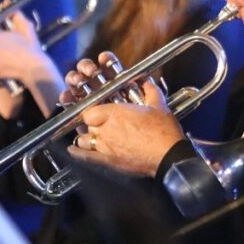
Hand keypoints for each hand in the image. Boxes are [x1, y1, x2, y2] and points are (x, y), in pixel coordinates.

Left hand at [68, 78, 186, 176]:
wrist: (170, 157)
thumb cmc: (165, 133)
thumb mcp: (159, 106)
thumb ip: (150, 90)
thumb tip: (146, 81)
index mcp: (116, 113)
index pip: (90, 110)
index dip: (94, 111)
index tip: (100, 112)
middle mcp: (107, 130)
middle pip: (88, 125)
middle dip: (93, 124)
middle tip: (102, 124)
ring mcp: (105, 147)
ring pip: (84, 140)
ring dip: (87, 138)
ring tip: (93, 137)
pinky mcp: (108, 162)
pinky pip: (85, 157)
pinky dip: (77, 153)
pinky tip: (73, 151)